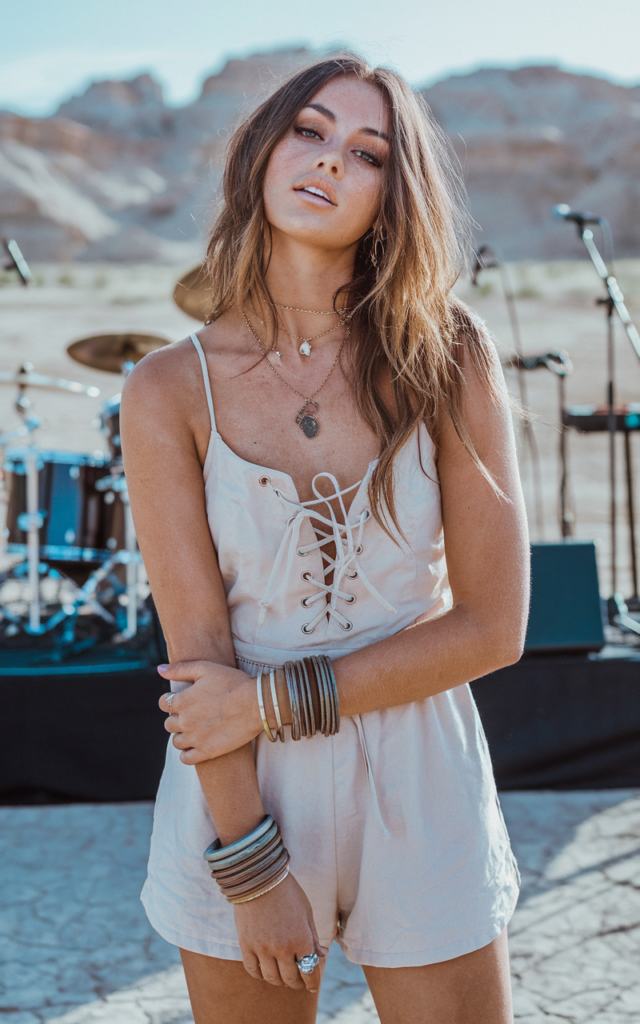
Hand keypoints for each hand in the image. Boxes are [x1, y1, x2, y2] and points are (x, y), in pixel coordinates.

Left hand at [157, 661, 260, 762]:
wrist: (256, 704)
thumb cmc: (233, 683)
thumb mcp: (206, 668)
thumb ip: (180, 669)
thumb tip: (159, 669)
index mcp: (182, 701)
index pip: (163, 703)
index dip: (171, 701)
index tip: (183, 700)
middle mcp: (185, 721)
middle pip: (168, 724)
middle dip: (177, 719)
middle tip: (193, 714)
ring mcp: (195, 738)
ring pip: (176, 742)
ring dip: (182, 735)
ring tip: (196, 729)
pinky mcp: (207, 752)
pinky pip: (186, 758)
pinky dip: (187, 754)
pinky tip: (196, 746)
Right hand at [235, 872, 326, 992]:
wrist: (259, 878)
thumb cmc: (287, 892)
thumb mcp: (306, 912)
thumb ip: (313, 937)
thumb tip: (321, 956)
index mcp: (301, 939)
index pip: (310, 972)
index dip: (313, 982)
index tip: (312, 985)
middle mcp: (282, 948)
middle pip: (291, 979)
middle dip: (298, 983)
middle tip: (299, 982)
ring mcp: (262, 948)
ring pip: (272, 978)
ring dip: (280, 982)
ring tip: (283, 978)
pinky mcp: (246, 945)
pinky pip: (253, 970)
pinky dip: (260, 975)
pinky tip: (265, 970)